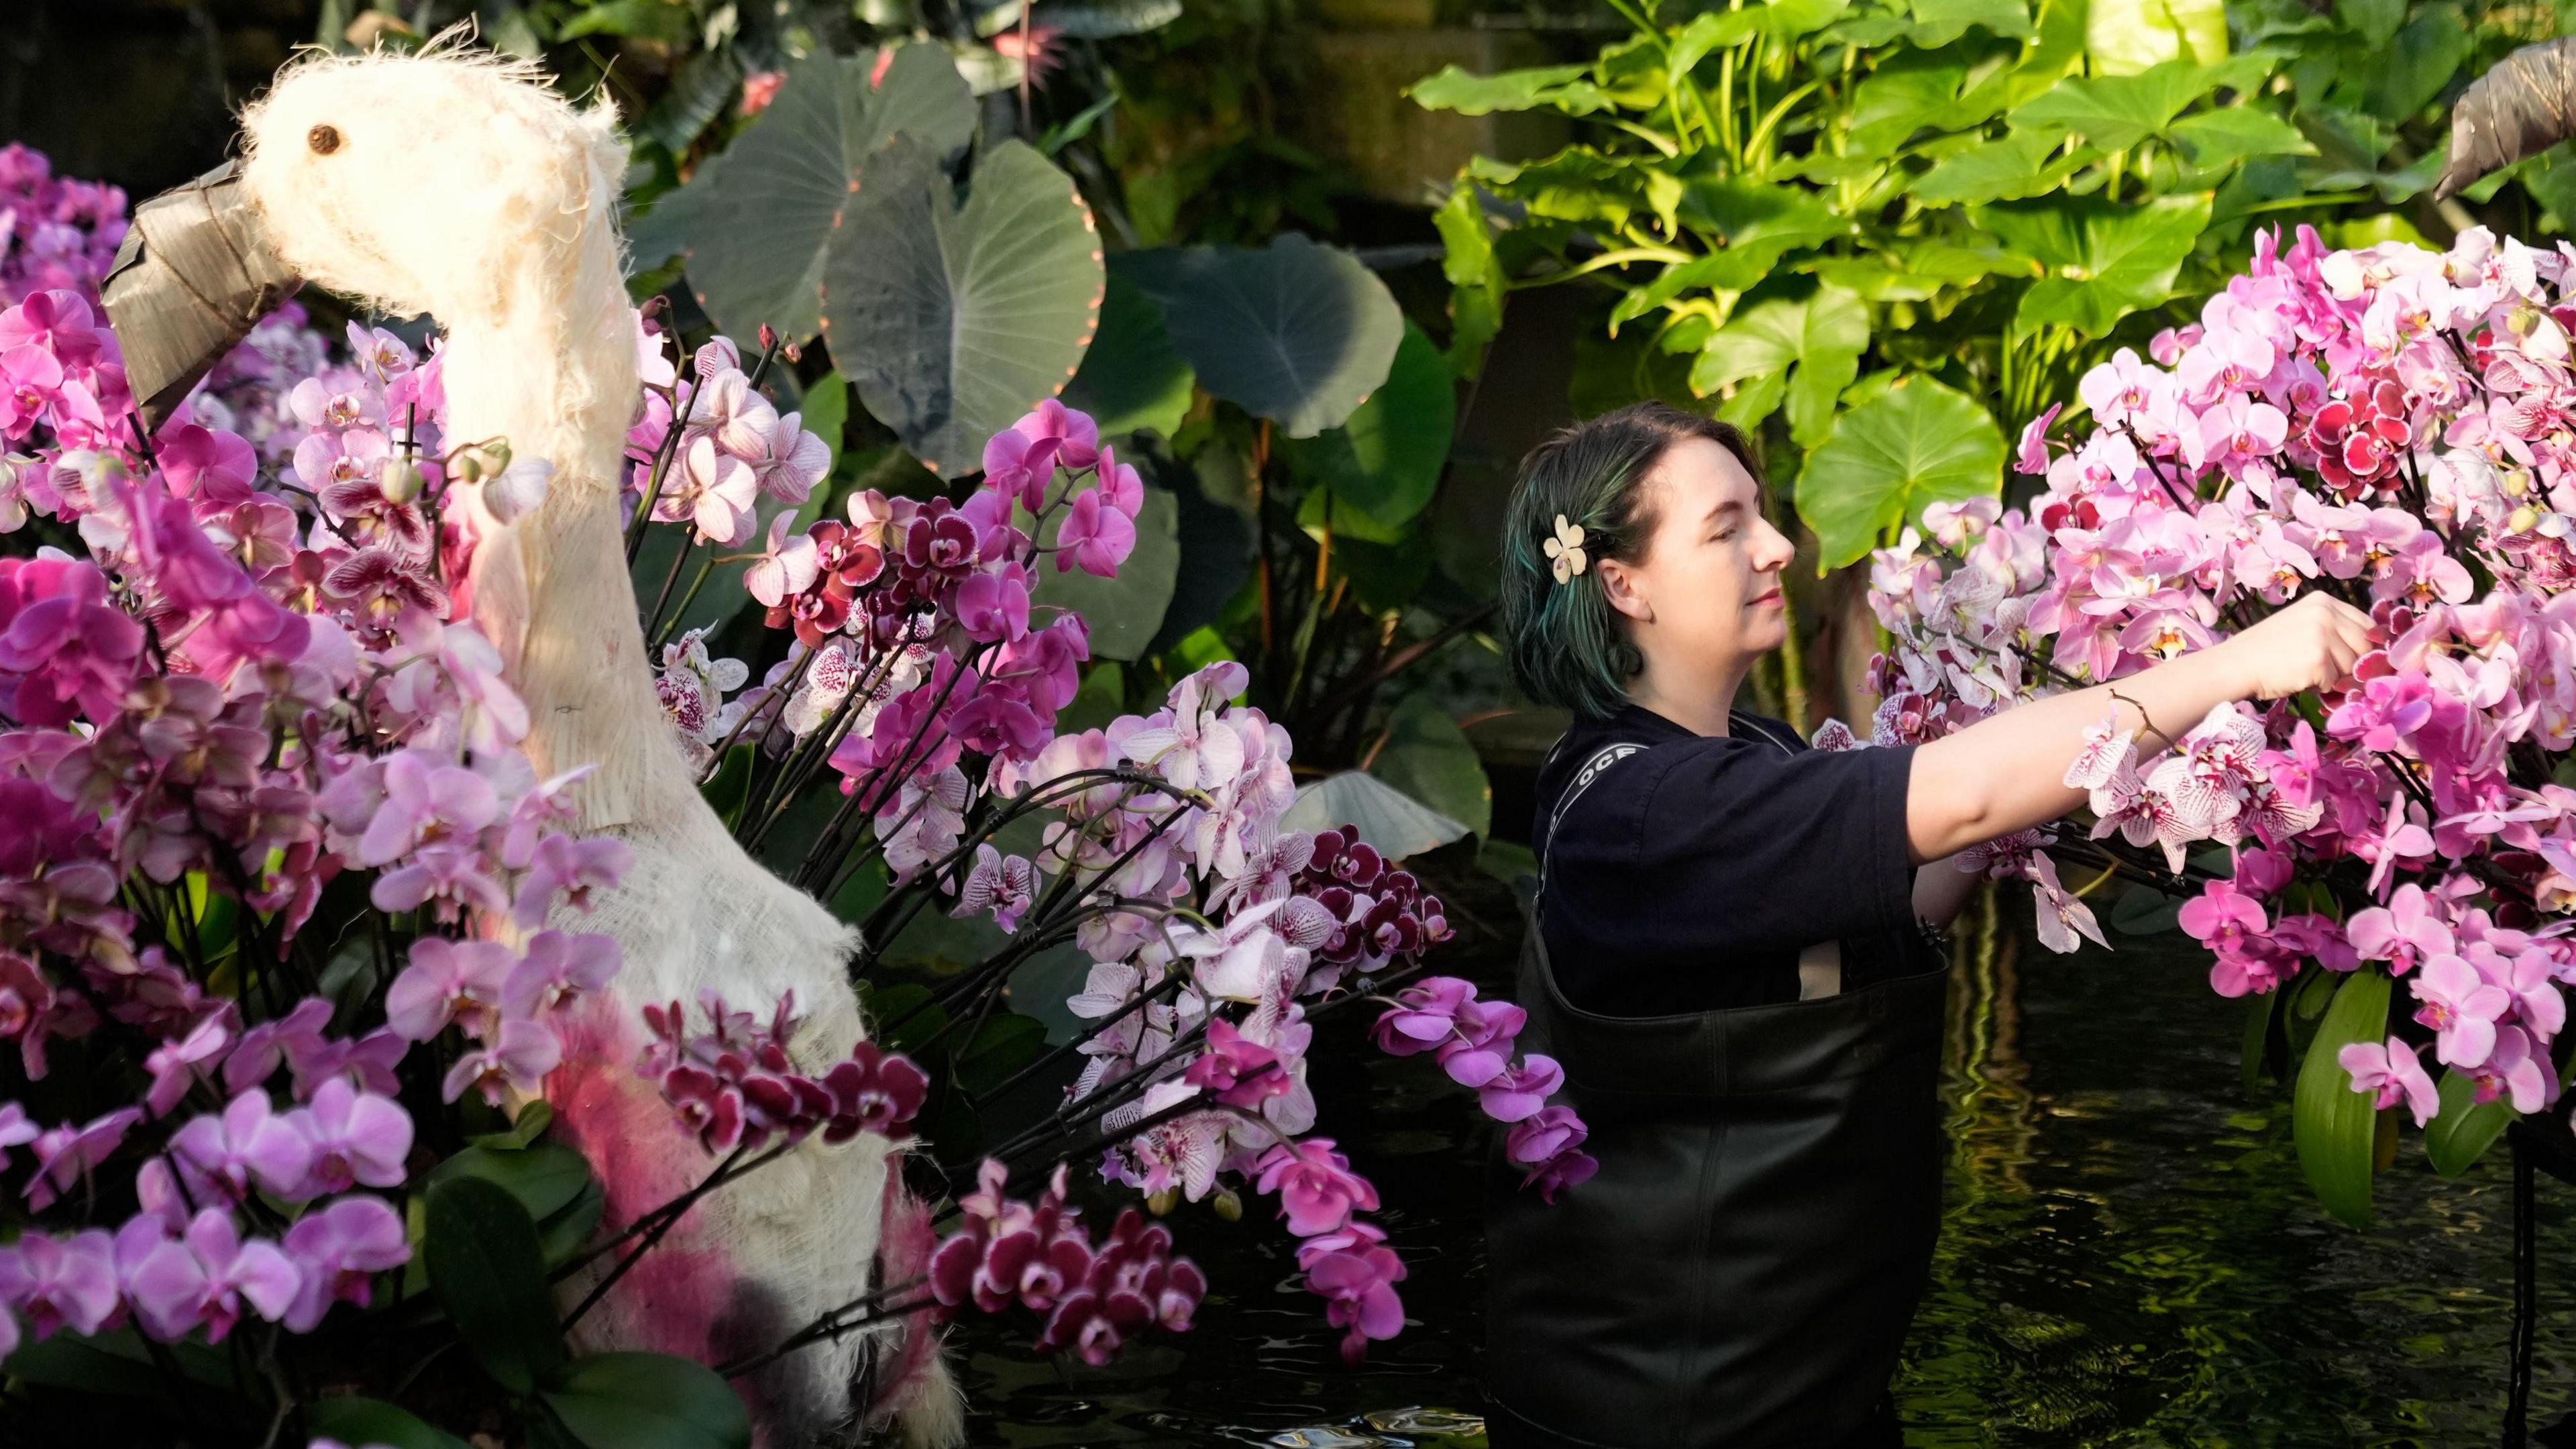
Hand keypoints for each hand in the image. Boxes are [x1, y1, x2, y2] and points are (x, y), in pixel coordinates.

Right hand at [2217, 591, 2374, 700]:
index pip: (2367, 625)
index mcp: (2324, 601)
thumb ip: (2334, 628)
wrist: (2236, 664)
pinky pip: (2334, 681)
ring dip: (2334, 675)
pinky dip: (2319, 686)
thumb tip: (2371, 651)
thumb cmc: (2267, 649)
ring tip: (2306, 670)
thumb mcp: (2303, 624)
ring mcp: (2322, 635)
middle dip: (2352, 662)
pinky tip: (2298, 677)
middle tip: (2328, 669)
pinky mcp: (2317, 660)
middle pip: (2365, 645)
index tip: (2353, 658)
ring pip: (2352, 665)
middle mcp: (2325, 613)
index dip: (2364, 645)